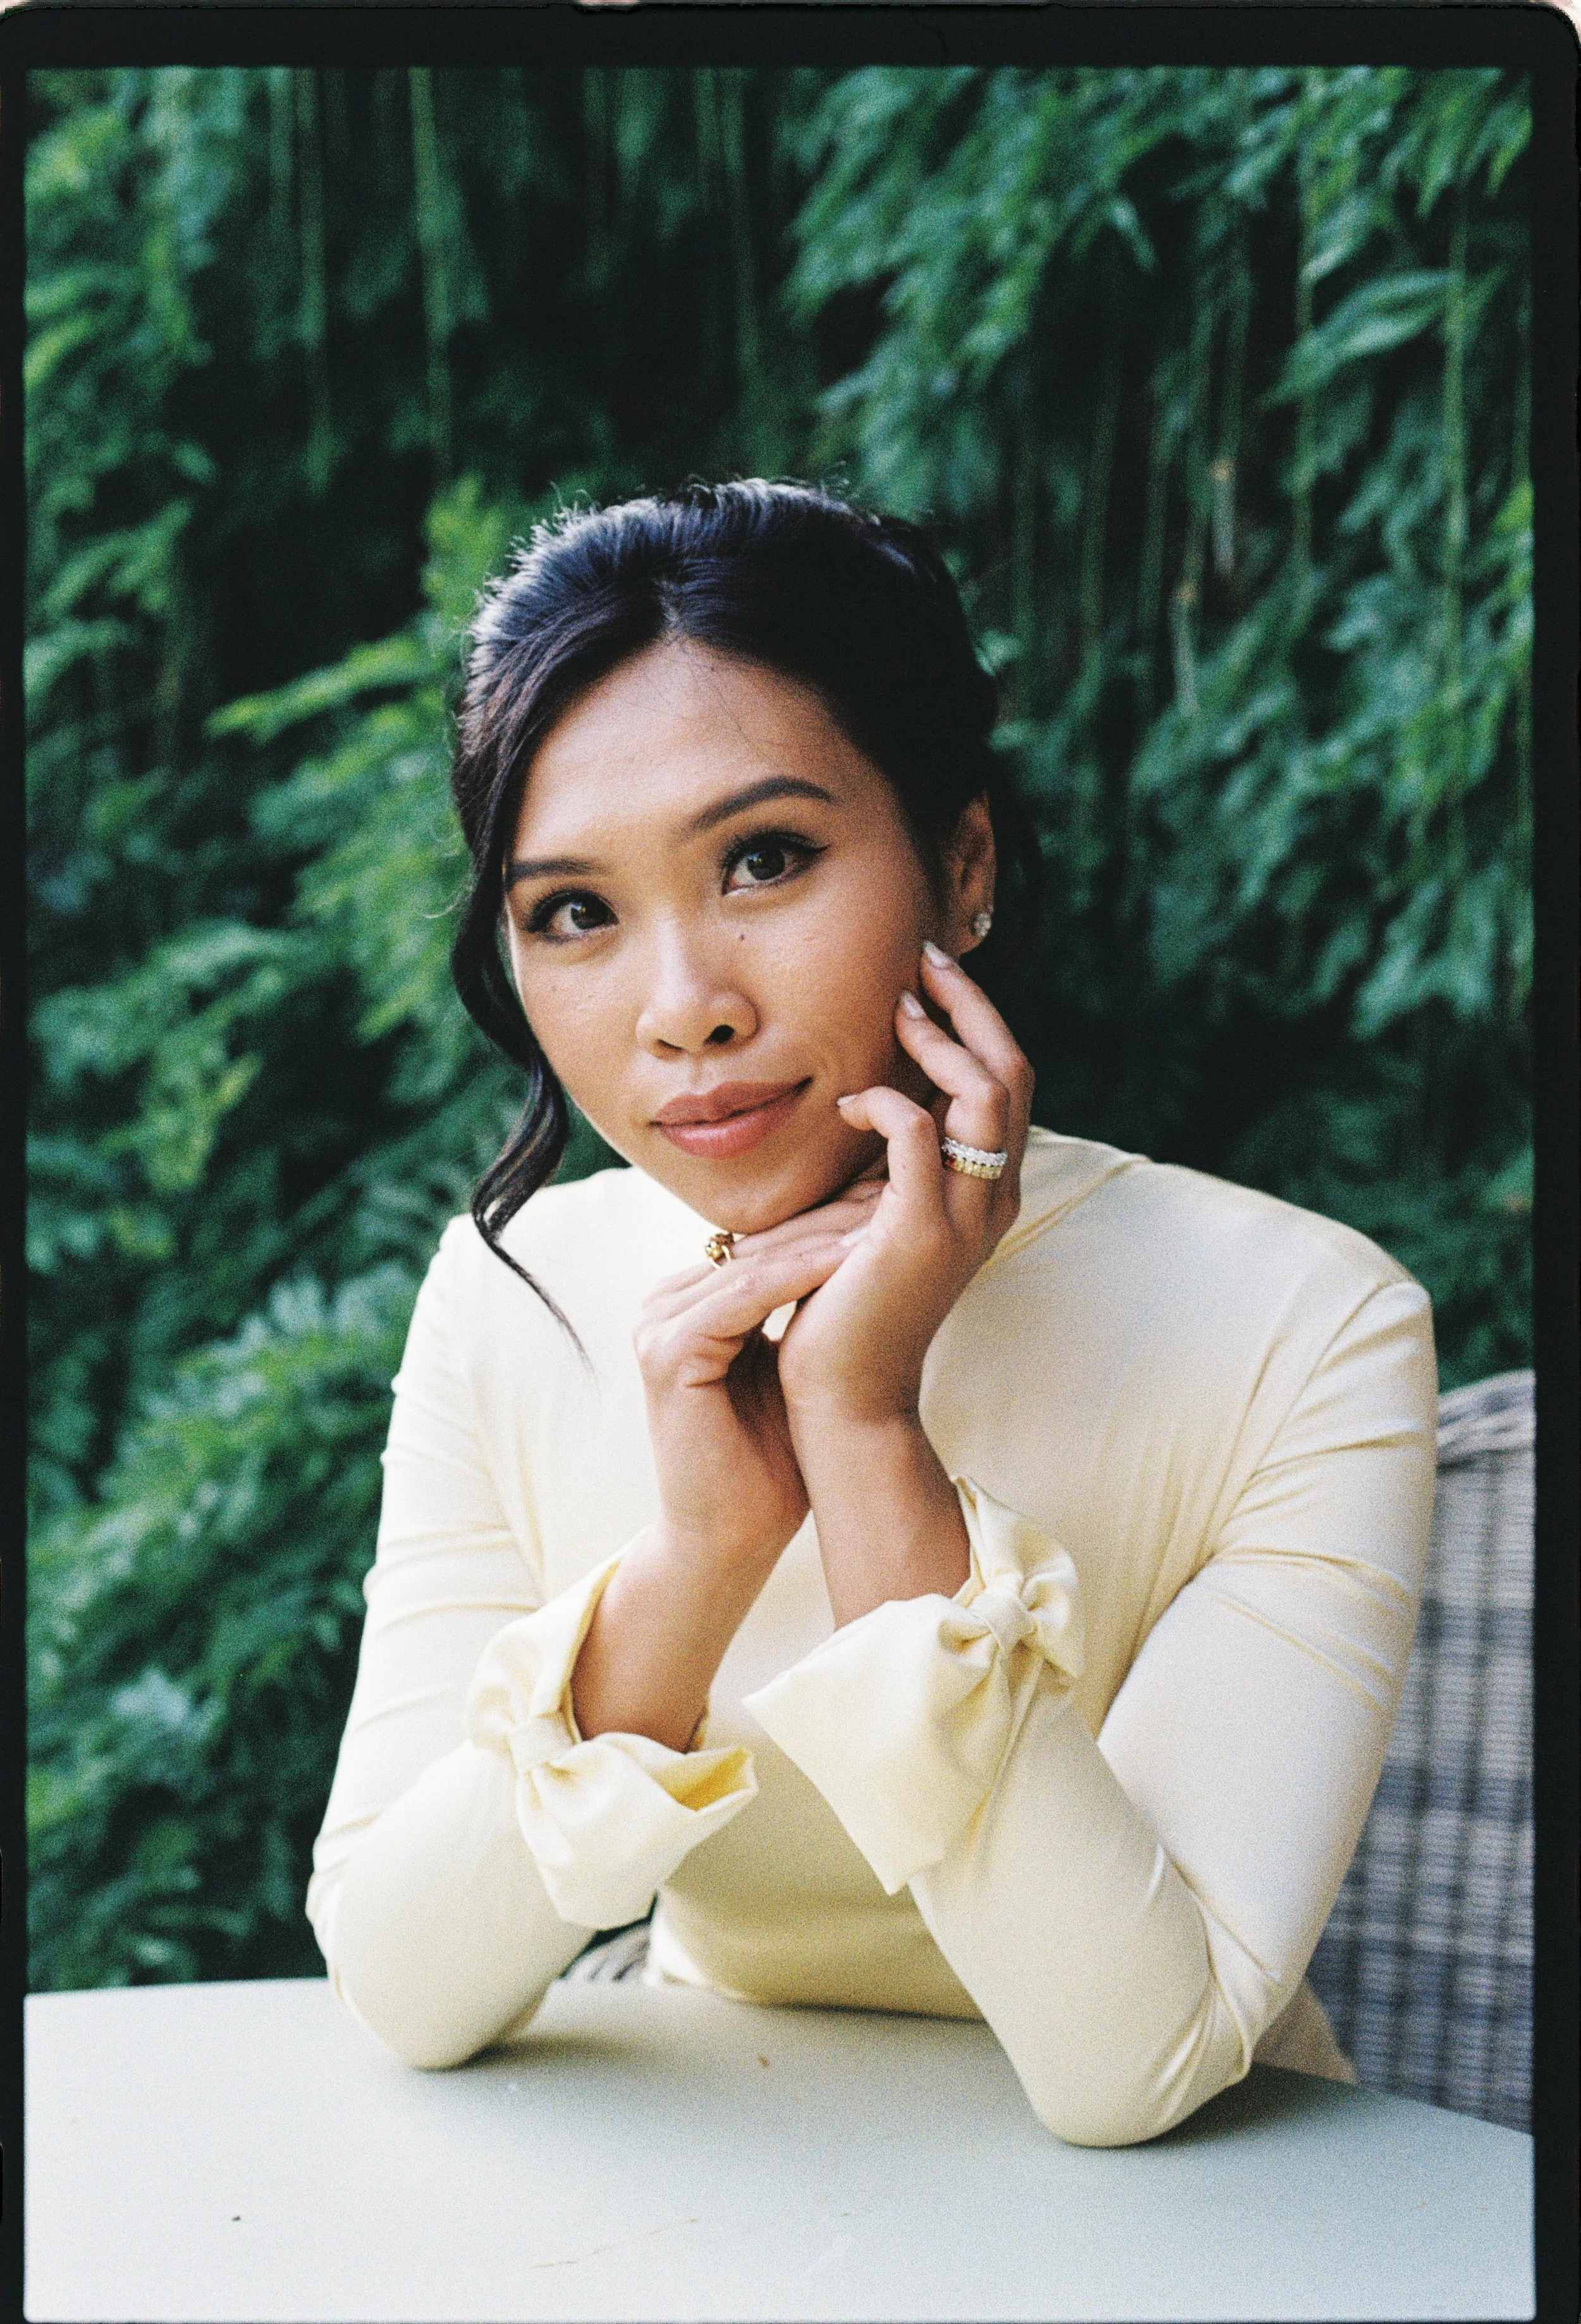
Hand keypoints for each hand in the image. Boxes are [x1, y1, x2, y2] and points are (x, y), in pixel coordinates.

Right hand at [633, 1180, 884, 1571]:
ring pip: (755, 1263)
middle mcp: (665, 1305)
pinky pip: (742, 1296)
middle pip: (760, 1246)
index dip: (832, 1219)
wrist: (728, 1540)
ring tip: (887, 1209)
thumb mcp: (790, 1370)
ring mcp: (657, 1326)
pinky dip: (798, 1275)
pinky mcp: (666, 1353)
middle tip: (898, 1184)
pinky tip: (850, 1256)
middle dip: (833, 1217)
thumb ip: (800, 1316)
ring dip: (824, 1236)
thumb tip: (860, 1253)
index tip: (896, 1194)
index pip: (767, 1246)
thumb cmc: (769, 1463)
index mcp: (690, 1303)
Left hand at [776, 942, 1032, 1436]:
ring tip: (897, 1010)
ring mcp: (964, 1217)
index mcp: (989, 1191)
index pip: (1009, 1082)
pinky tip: (850, 1105)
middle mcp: (993, 1199)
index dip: (977, 1021)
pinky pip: (919, 1136)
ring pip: (985, 1093)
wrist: (844, 1397)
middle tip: (922, 961)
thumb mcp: (879, 1219)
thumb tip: (875, 1100)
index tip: (930, 978)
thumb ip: (894, 1166)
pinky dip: (887, 1104)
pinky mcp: (919, 1234)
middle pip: (1012, 1072)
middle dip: (969, 1007)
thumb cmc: (847, 1307)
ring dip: (941, 1040)